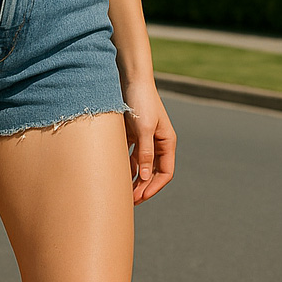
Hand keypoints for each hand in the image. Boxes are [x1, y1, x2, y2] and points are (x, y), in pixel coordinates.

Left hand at [122, 78, 175, 202]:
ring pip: (141, 165)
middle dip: (143, 187)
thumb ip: (146, 153)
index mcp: (167, 142)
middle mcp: (158, 142)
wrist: (130, 79)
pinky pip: (130, 155)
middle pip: (153, 172)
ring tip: (121, 192)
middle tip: (128, 201)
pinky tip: (115, 174)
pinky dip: (125, 165)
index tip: (141, 198)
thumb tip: (146, 177)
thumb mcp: (144, 129)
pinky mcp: (132, 134)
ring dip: (133, 179)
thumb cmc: (141, 102)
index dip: (154, 187)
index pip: (165, 172)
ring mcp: (145, 138)